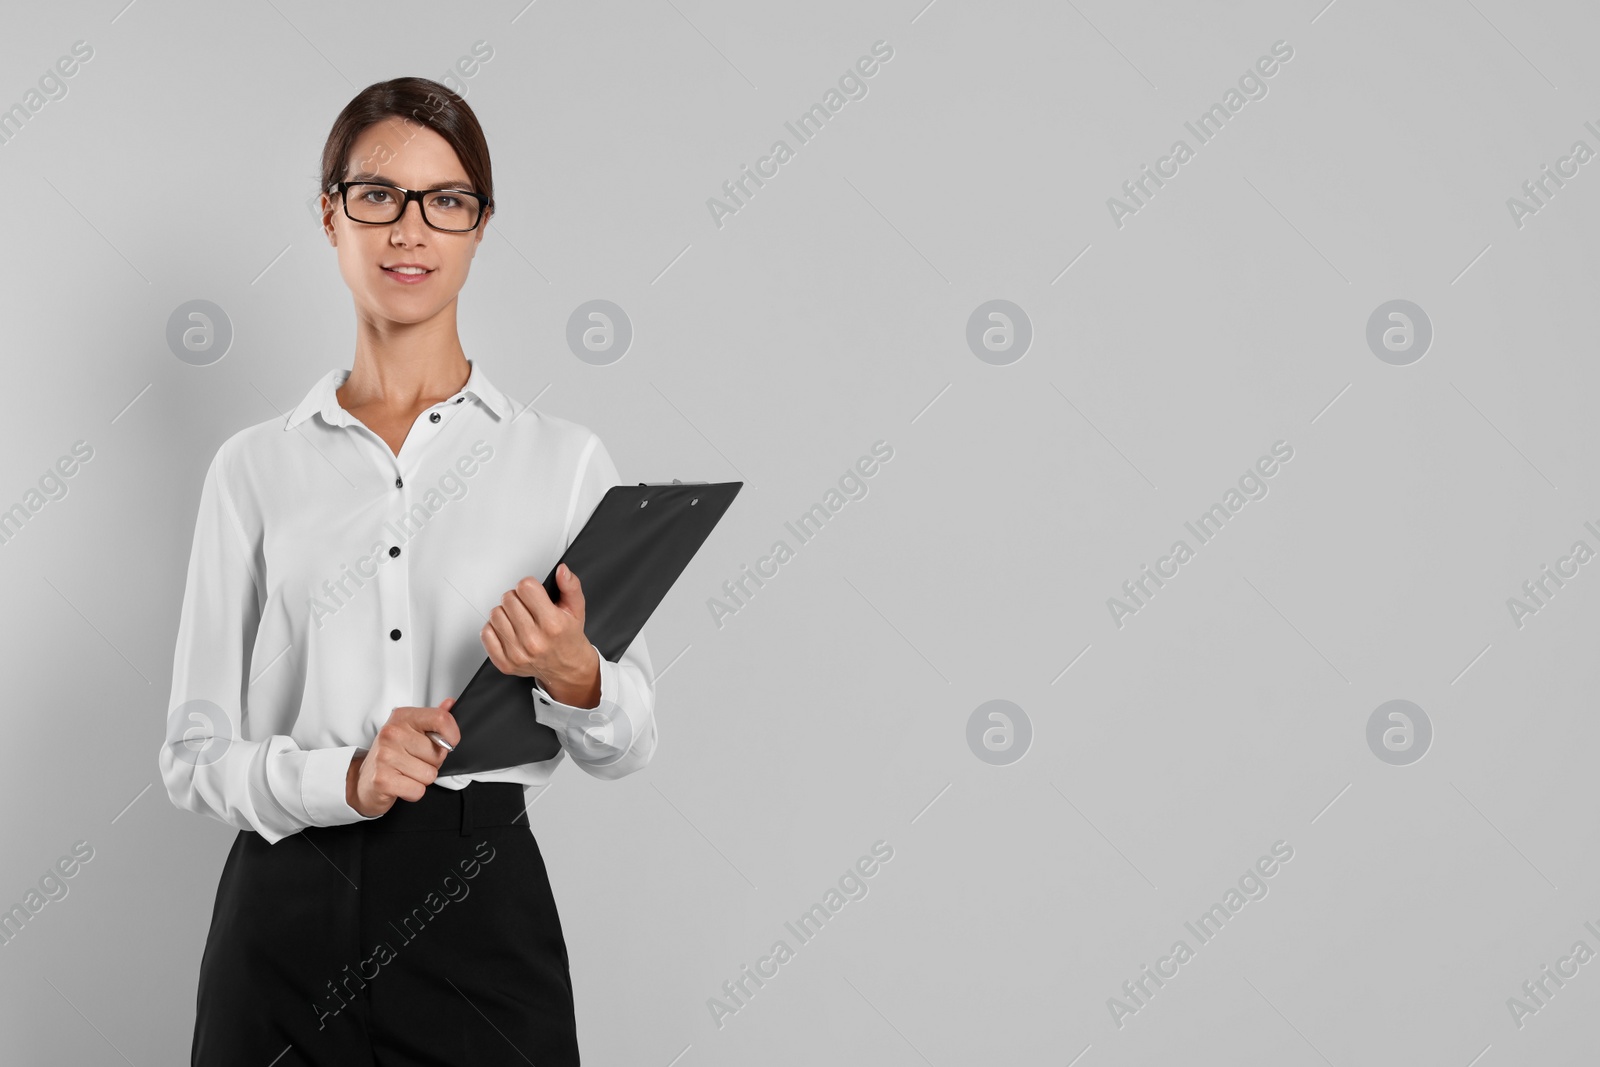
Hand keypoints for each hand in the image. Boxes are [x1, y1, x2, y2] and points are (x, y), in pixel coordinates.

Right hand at [346, 697, 459, 817]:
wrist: (362, 779)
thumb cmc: (390, 754)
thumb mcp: (410, 731)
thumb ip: (432, 719)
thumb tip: (450, 704)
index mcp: (403, 717)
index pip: (441, 718)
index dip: (452, 734)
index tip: (449, 742)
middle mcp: (392, 733)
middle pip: (438, 753)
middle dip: (433, 763)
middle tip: (415, 761)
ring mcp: (385, 756)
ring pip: (430, 774)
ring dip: (422, 779)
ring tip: (407, 773)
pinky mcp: (382, 779)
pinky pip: (418, 790)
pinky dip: (413, 792)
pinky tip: (401, 784)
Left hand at [481, 564, 599, 706]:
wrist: (567, 668)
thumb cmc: (568, 636)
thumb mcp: (576, 608)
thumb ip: (570, 586)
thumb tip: (562, 571)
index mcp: (553, 624)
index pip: (525, 588)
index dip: (529, 586)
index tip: (533, 593)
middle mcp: (534, 641)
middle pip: (508, 599)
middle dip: (517, 598)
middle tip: (527, 607)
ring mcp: (518, 654)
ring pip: (495, 614)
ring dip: (505, 613)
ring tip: (518, 619)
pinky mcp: (505, 663)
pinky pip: (486, 634)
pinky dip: (494, 628)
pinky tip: (508, 630)